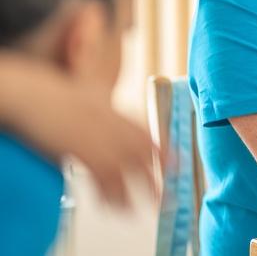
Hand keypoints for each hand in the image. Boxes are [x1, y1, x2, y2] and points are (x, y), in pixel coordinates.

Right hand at [1, 58, 157, 208]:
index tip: (176, 162)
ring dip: (135, 193)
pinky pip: (105, 179)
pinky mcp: (84, 151)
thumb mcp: (88, 96)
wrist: (31, 95)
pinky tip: (113, 207)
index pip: (146, 133)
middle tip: (165, 194)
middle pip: (142, 154)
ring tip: (138, 210)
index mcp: (114, 111)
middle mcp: (113, 125)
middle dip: (156, 176)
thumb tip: (109, 112)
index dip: (163, 150)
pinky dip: (111, 195)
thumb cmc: (54, 96)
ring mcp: (100, 138)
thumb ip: (103, 107)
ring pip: (127, 171)